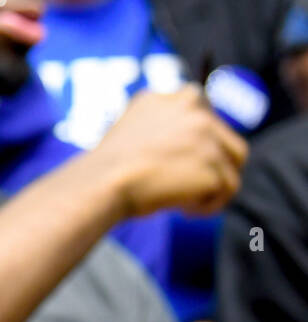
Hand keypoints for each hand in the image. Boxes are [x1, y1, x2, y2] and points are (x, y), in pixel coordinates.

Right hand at [92, 86, 247, 218]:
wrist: (102, 182)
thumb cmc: (108, 169)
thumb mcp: (134, 132)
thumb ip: (163, 128)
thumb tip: (188, 150)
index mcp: (174, 98)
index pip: (206, 116)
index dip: (200, 144)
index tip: (181, 165)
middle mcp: (196, 109)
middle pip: (227, 140)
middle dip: (209, 168)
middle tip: (182, 188)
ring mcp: (208, 135)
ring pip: (233, 164)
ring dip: (212, 186)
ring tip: (185, 203)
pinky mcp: (213, 164)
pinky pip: (228, 190)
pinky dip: (208, 206)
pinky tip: (183, 210)